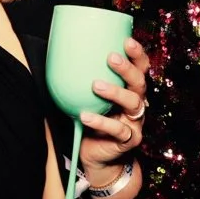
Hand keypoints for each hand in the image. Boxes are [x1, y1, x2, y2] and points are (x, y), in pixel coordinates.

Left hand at [78, 38, 149, 198]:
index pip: (141, 68)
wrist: (98, 158)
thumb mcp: (88, 99)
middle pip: (139, 82)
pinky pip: (118, 130)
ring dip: (115, 92)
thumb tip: (59, 55)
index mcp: (130, 90)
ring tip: (96, 85)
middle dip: (127, 68)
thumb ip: (82, 81)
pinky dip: (101, 122)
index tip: (126, 40)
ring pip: (133, 103)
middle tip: (111, 58)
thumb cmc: (92, 122)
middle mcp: (137, 104)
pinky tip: (85, 116)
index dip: (137, 54)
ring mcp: (135, 123)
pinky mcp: (129, 140)